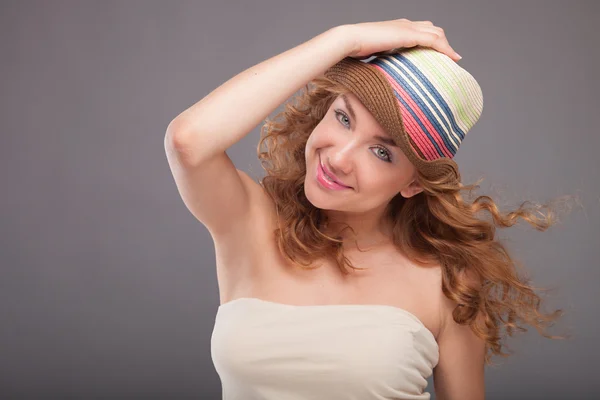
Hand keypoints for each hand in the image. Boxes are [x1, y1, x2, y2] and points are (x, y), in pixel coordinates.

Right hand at [343, 19, 460, 61]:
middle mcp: (405, 24)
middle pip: (432, 29)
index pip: (420, 29)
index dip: (431, 39)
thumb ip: (379, 58)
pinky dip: (446, 49)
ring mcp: (408, 28)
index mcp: (396, 27)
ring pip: (437, 33)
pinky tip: (453, 58)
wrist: (349, 40)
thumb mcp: (370, 54)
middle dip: (442, 42)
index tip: (436, 53)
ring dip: (447, 46)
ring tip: (453, 58)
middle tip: (448, 57)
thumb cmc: (353, 49)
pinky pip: (434, 41)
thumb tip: (378, 74)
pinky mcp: (409, 35)